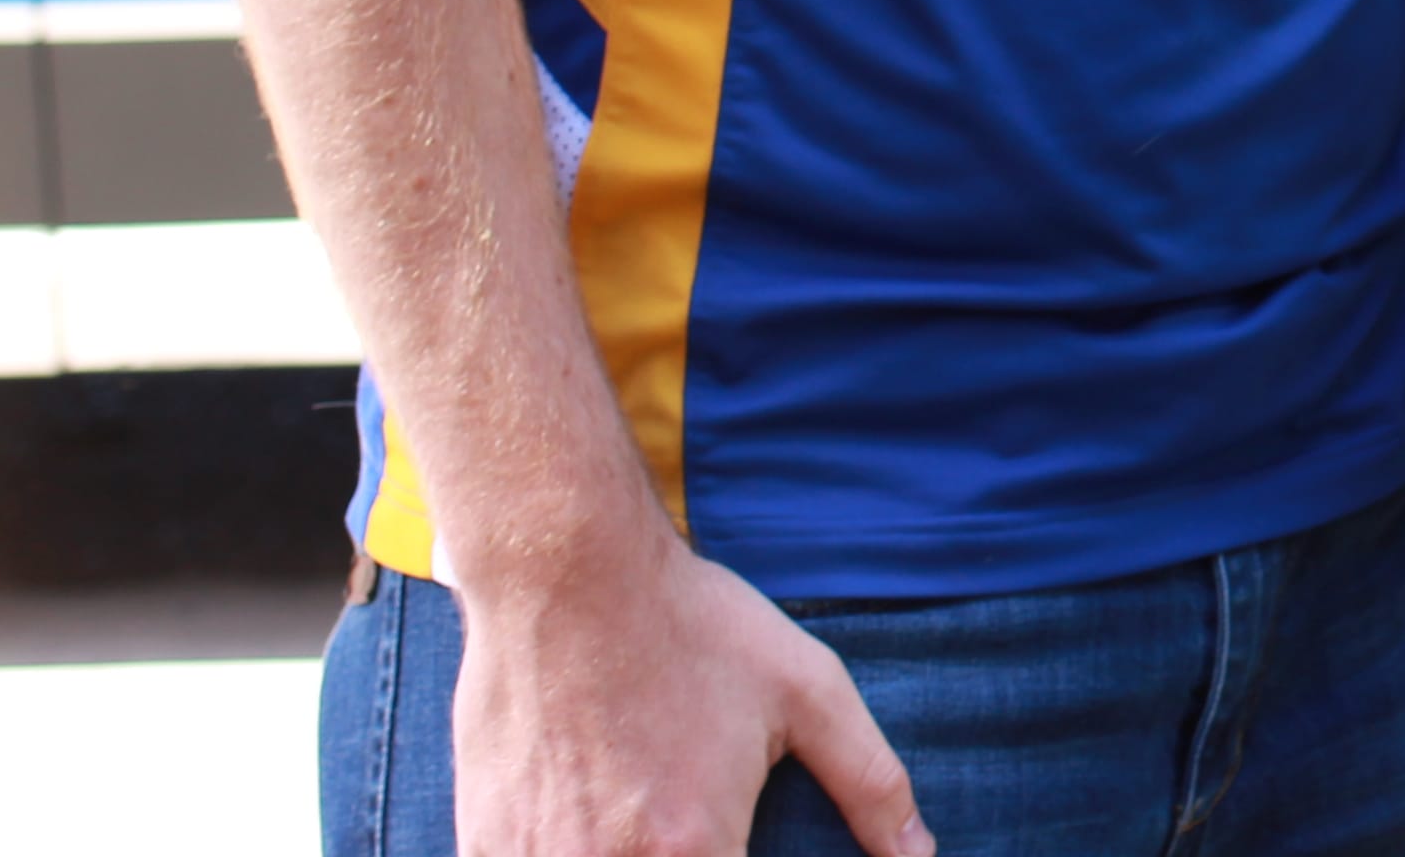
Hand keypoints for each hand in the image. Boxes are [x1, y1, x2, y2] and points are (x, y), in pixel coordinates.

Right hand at [453, 526, 928, 856]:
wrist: (566, 574)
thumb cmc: (693, 627)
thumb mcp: (808, 690)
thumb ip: (871, 783)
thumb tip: (920, 853)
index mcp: (693, 849)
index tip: (732, 843)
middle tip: (684, 816)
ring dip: (622, 856)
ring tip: (639, 806)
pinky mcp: (484, 847)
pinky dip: (563, 852)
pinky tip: (587, 815)